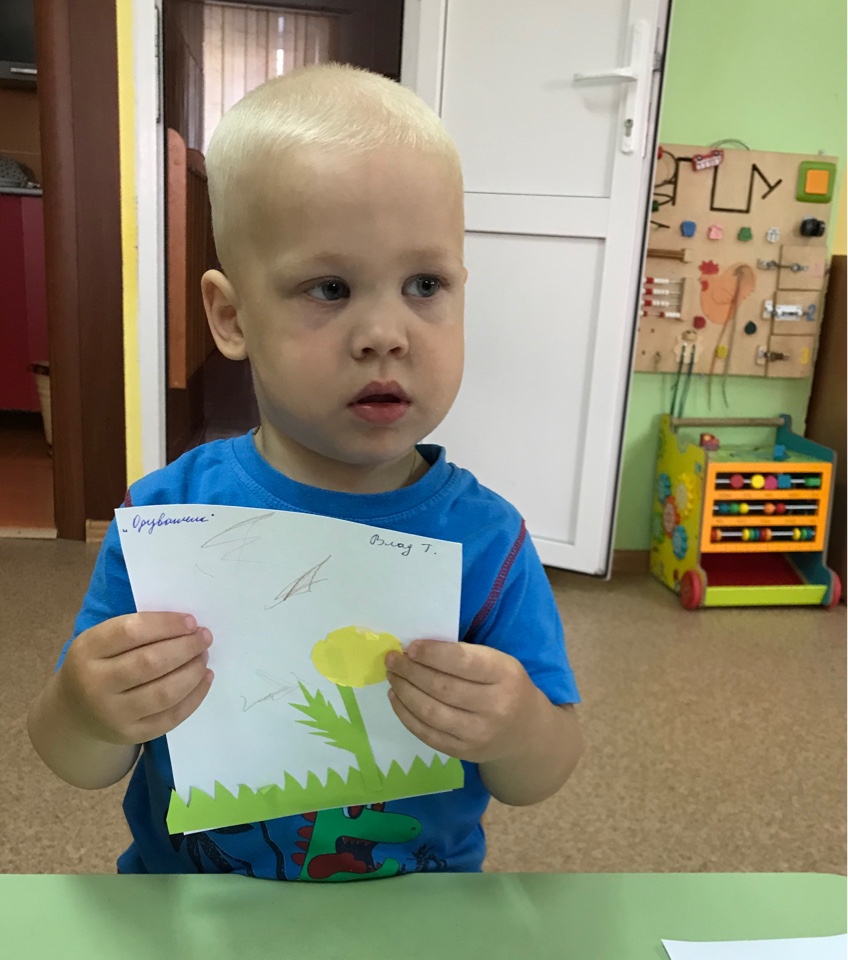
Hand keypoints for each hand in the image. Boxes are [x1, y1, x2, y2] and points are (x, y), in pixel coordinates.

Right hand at [58, 612, 213, 745]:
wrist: (75, 713)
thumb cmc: (97, 665)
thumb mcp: (100, 642)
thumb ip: (136, 630)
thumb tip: (187, 625)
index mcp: (87, 651)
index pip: (131, 631)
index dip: (166, 624)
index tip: (191, 621)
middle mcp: (95, 685)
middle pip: (150, 663)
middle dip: (186, 647)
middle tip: (204, 637)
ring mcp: (113, 714)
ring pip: (164, 693)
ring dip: (193, 671)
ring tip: (203, 656)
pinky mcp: (130, 735)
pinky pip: (170, 717)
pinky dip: (195, 696)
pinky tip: (204, 678)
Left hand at [385, 640, 540, 763]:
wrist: (524, 732)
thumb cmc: (505, 686)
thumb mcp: (498, 662)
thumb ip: (465, 655)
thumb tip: (416, 650)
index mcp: (504, 676)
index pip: (462, 662)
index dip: (432, 653)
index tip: (410, 647)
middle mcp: (495, 707)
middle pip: (442, 687)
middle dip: (410, 671)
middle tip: (392, 659)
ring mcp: (478, 734)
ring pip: (430, 712)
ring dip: (404, 691)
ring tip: (392, 676)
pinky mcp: (463, 752)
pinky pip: (427, 734)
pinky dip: (406, 715)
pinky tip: (397, 698)